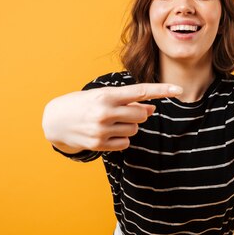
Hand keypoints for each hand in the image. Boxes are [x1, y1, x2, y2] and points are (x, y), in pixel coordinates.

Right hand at [42, 83, 182, 152]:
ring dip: (128, 126)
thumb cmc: (84, 104)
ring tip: (110, 122)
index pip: (140, 91)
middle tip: (121, 111)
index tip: (179, 89)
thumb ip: (129, 101)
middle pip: (141, 115)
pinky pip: (125, 143)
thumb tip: (152, 109)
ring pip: (134, 130)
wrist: (55, 120)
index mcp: (107, 95)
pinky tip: (106, 133)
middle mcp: (105, 112)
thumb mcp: (104, 96)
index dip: (161, 90)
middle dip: (137, 113)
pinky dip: (120, 139)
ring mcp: (102, 130)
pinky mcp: (99, 145)